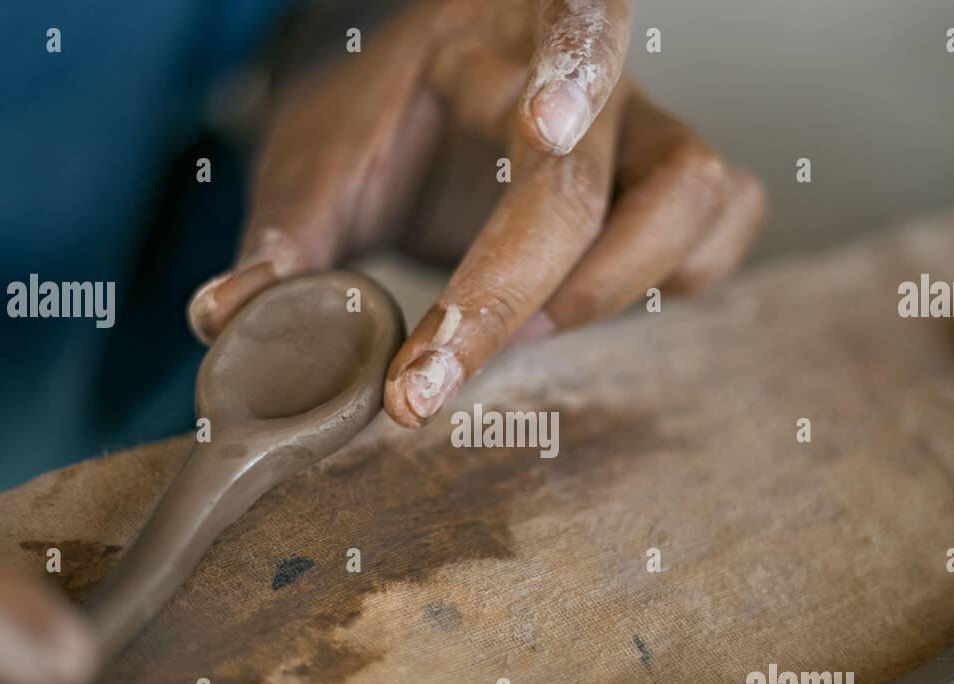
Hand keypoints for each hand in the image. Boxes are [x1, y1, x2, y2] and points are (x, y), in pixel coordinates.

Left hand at [187, 0, 765, 425]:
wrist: (423, 100)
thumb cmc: (376, 118)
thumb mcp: (315, 162)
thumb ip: (281, 239)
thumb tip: (225, 320)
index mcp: (495, 42)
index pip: (552, 55)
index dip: (569, 82)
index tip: (538, 137)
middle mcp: (586, 82)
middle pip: (599, 177)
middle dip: (522, 291)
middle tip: (436, 372)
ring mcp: (637, 131)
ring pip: (702, 187)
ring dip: (625, 281)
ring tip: (534, 332)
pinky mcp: (663, 183)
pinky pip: (728, 217)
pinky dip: (690, 271)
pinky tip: (615, 299)